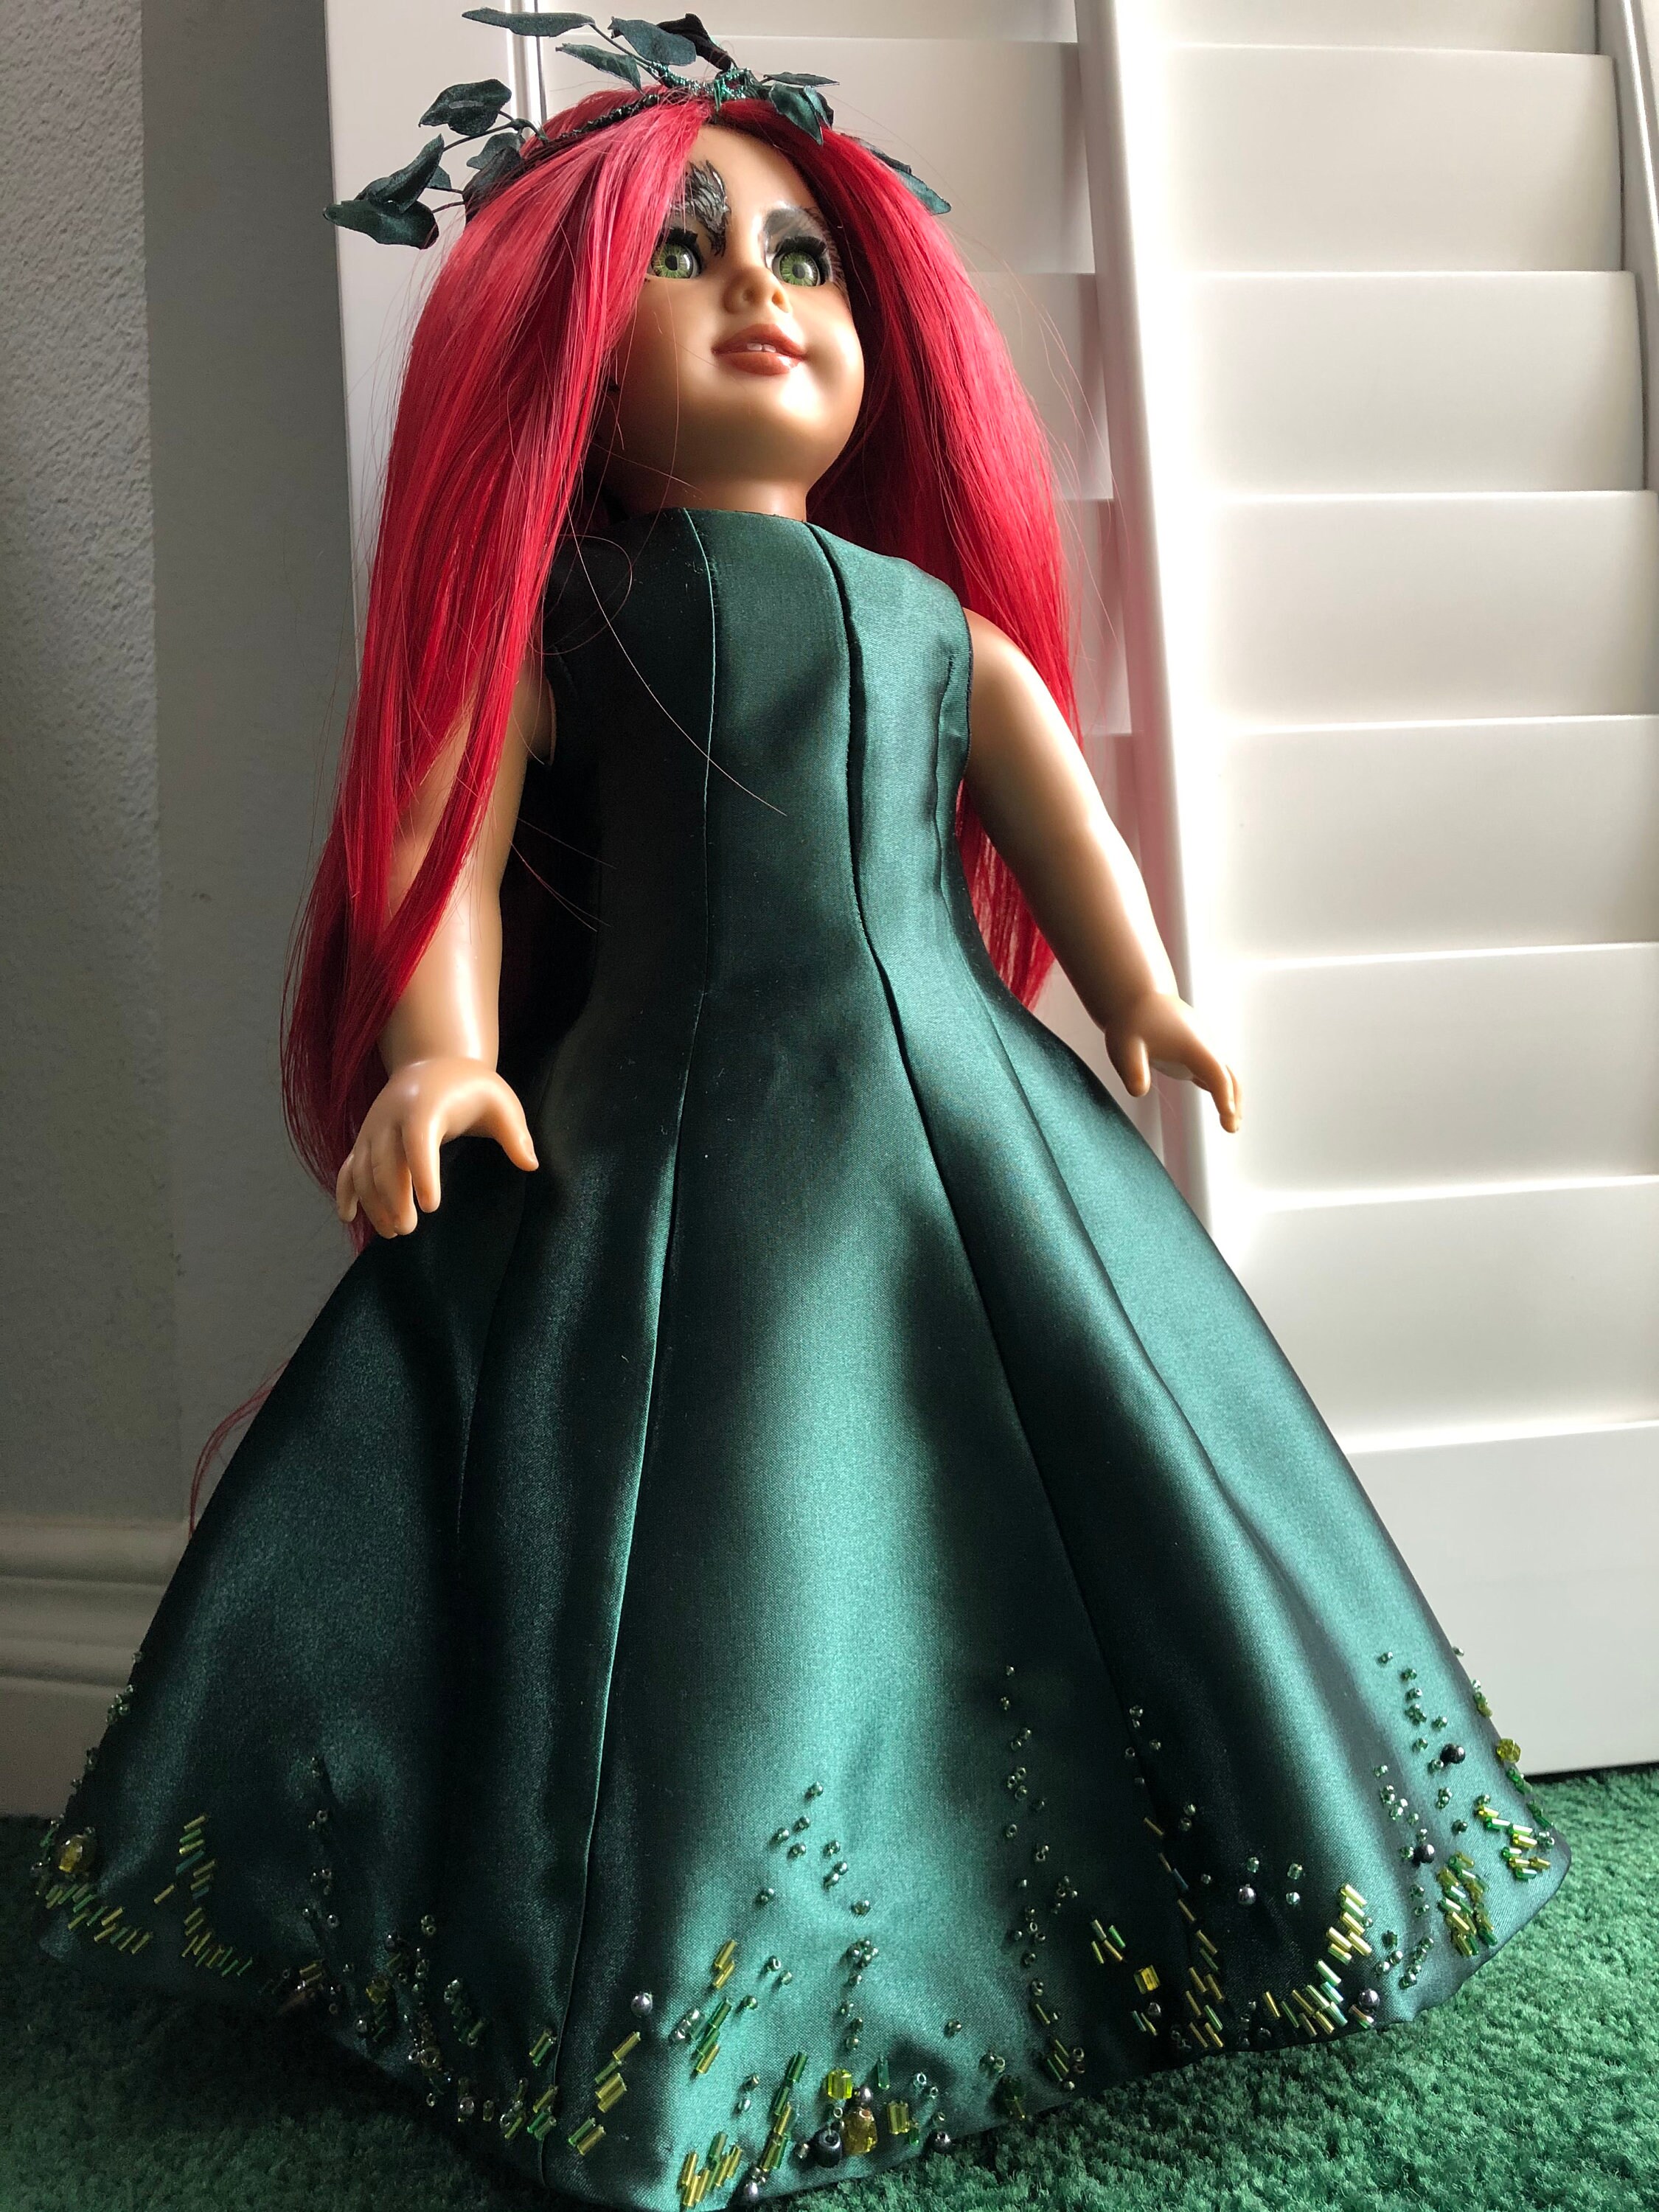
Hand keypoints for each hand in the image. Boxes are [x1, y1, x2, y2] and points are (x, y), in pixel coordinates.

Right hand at [334, 1057, 538, 1236]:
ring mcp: (373, 1127)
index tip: (431, 1207)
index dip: (422, 1174)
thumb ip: (515, 1133)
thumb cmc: (472, 1087)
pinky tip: (348, 1217)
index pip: (418, 1141)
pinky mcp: (364, 1137)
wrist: (433, 1061)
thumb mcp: (501, 1102)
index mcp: (425, 1105)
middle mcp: (391, 1115)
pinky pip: (348, 1165)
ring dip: (373, 1202)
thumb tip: (531, 1164)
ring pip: (363, 1168)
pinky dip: (345, 1190)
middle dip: (393, 1197)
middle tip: (408, 1229)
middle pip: (385, 1161)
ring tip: (392, 1232)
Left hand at [1102, 990, 1241, 1132]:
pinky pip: (1215, 1074)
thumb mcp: (1124, 1045)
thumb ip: (1132, 1068)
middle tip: (1232, 1129)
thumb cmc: (1132, 1022)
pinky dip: (1222, 1091)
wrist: (1139, 1000)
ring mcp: (1202, 1050)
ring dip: (1231, 1098)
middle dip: (1233, 1101)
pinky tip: (1225, 1110)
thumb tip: (1139, 1091)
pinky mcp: (1195, 1055)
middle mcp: (1204, 1046)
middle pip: (1228, 1076)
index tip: (1228, 1117)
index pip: (1215, 1073)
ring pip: (1225, 1075)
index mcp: (1192, 1044)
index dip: (1223, 1095)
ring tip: (1231, 1126)